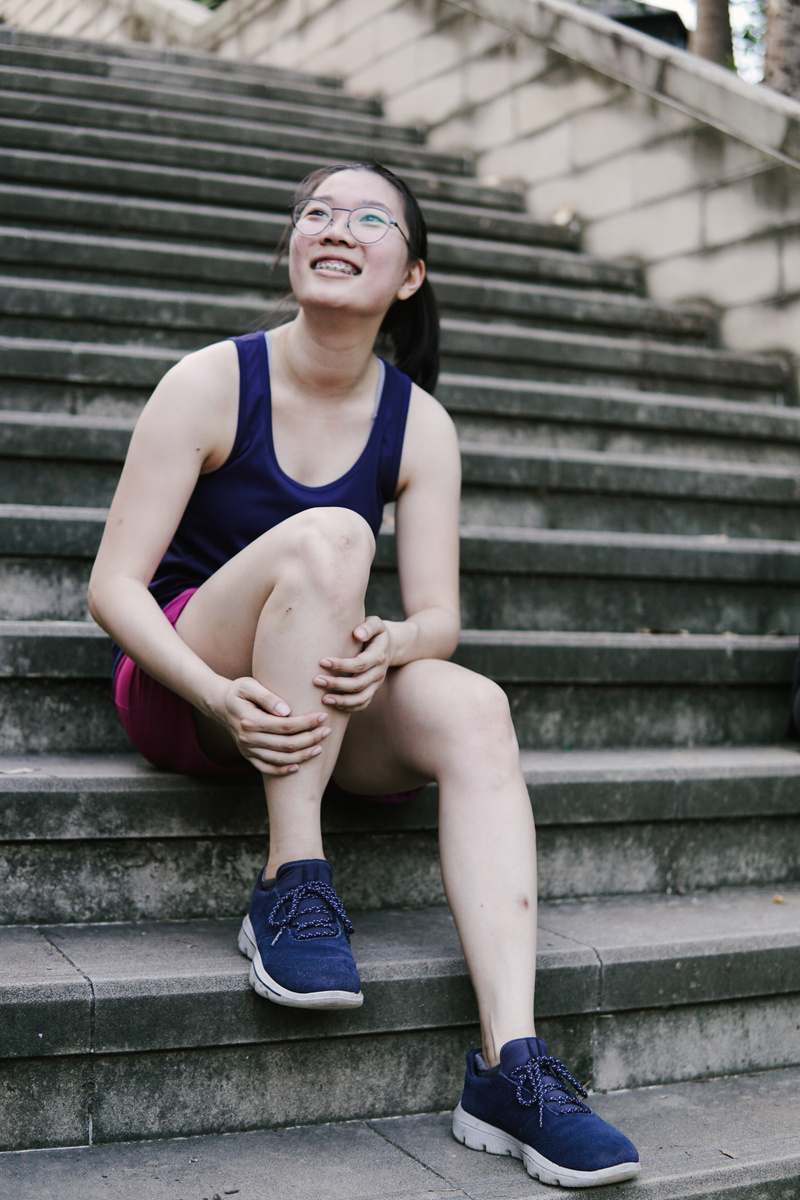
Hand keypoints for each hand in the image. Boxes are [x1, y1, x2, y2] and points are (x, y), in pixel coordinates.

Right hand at [216, 676, 331, 775]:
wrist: (220, 705)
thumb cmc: (239, 691)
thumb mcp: (249, 685)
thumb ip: (267, 696)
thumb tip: (286, 710)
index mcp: (250, 720)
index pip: (285, 725)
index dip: (306, 723)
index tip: (322, 716)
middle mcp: (248, 738)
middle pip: (286, 744)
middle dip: (310, 739)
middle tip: (327, 731)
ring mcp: (248, 749)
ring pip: (280, 759)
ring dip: (302, 755)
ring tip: (320, 747)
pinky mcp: (248, 756)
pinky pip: (267, 769)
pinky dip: (283, 770)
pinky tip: (298, 766)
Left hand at [314, 616, 393, 712]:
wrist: (389, 645)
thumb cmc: (375, 632)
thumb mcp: (376, 623)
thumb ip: (368, 627)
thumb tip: (358, 634)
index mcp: (378, 656)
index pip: (360, 664)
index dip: (341, 665)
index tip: (322, 661)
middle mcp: (379, 672)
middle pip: (358, 683)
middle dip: (336, 684)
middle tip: (316, 681)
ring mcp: (376, 684)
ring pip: (361, 698)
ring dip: (342, 701)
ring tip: (323, 699)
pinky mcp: (372, 690)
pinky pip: (362, 704)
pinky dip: (348, 707)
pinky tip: (333, 705)